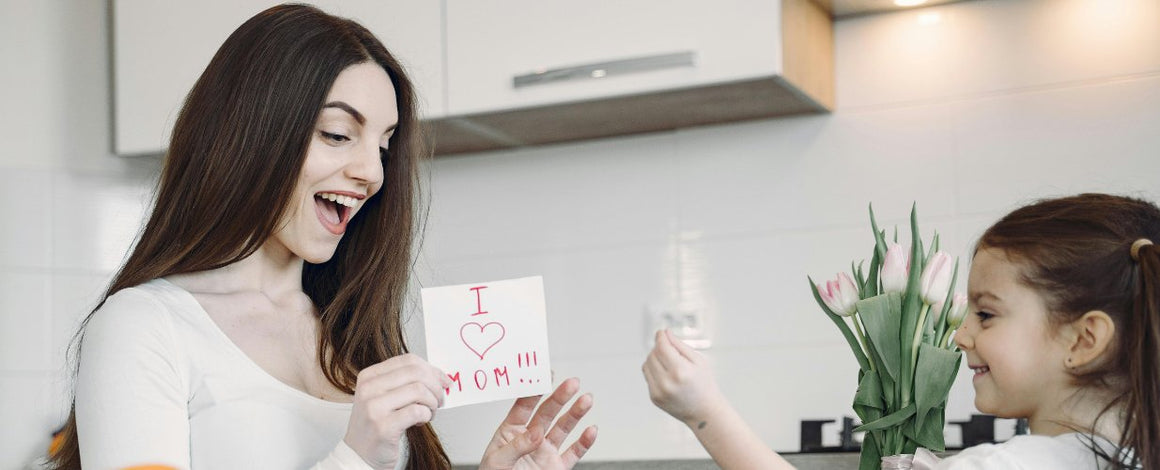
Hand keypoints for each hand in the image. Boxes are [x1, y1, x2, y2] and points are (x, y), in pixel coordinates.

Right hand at [343, 354, 450, 469]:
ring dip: (432, 403)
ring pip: (419, 390)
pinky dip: (426, 415)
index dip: (432, 370)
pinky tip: (421, 421)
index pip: (408, 360)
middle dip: (436, 386)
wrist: (359, 455)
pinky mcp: (384, 427)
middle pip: (416, 373)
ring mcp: (374, 407)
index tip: (443, 381)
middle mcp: (369, 388)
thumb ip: (407, 382)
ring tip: (429, 412)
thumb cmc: (376, 425)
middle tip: (439, 399)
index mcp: (369, 376)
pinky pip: (417, 411)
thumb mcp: (384, 396)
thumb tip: (440, 377)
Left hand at [478, 377, 597, 469]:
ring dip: (575, 413)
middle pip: (548, 413)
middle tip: (572, 383)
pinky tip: (591, 430)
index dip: (535, 390)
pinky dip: (584, 442)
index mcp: (510, 432)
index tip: (545, 375)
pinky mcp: (557, 467)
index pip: (524, 406)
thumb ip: (517, 446)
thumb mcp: (497, 462)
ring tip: (586, 399)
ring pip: (563, 429)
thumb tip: (536, 433)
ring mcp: (545, 452)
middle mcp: (530, 439)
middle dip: (561, 397)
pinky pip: (574, 453)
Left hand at [641, 329, 726, 423]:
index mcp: (680, 371)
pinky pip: (647, 376)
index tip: (662, 332)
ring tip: (669, 362)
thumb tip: (664, 333)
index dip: (660, 336)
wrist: (704, 412)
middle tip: (670, 349)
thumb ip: (680, 345)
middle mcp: (667, 382)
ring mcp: (658, 392)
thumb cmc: (704, 384)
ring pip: (646, 364)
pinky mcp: (654, 398)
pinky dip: (654, 370)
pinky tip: (667, 374)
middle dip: (659, 348)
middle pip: (652, 354)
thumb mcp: (698, 361)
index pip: (662, 347)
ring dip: (654, 358)